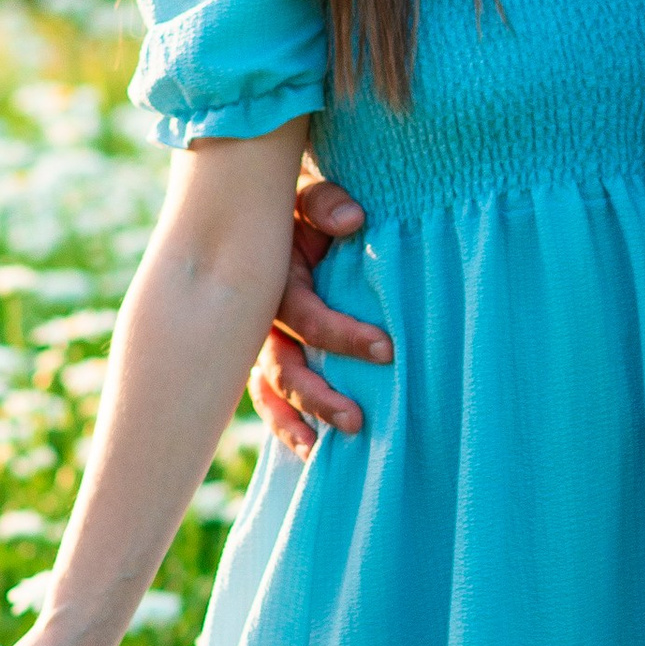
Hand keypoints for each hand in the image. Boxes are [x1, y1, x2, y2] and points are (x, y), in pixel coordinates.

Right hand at [250, 166, 389, 455]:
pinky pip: (269, 396)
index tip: (387, 349)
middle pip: (280, 364)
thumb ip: (325, 202)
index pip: (304, 315)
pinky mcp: (266, 354)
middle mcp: (257, 315)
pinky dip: (284, 423)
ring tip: (323, 450)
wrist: (269, 206)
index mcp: (271, 276)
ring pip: (269, 387)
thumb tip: (352, 220)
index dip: (341, 334)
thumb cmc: (302, 203)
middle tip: (357, 419)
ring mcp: (257, 339)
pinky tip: (309, 452)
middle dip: (316, 395)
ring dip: (295, 419)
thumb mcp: (309, 193)